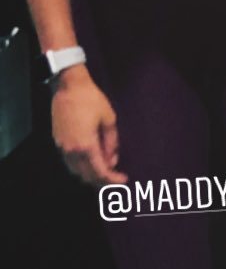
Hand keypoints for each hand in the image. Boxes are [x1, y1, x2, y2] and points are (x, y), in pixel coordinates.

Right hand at [51, 65, 123, 187]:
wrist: (69, 87)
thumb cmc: (92, 100)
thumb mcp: (109, 119)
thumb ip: (112, 143)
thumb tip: (112, 160)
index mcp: (86, 146)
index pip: (100, 172)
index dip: (113, 179)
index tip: (124, 180)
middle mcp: (72, 151)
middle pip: (87, 176)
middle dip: (102, 181)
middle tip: (115, 178)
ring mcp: (62, 148)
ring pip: (76, 172)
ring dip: (90, 176)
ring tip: (105, 172)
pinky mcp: (57, 143)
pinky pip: (69, 163)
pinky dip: (81, 168)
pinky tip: (91, 162)